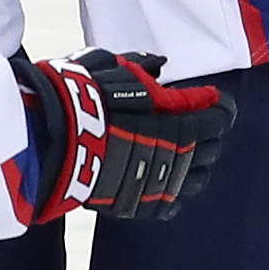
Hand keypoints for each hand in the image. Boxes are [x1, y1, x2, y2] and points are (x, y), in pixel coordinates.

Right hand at [16, 49, 235, 222]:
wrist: (49, 142)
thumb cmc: (78, 100)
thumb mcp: (109, 68)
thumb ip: (140, 66)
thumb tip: (157, 64)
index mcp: (180, 123)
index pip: (218, 118)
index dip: (219, 107)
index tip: (214, 100)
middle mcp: (178, 157)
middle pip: (211, 149)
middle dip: (208, 135)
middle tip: (196, 123)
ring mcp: (161, 185)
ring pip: (196, 179)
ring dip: (194, 164)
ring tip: (181, 152)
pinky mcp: (142, 206)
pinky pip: (171, 203)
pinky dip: (171, 190)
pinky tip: (161, 178)